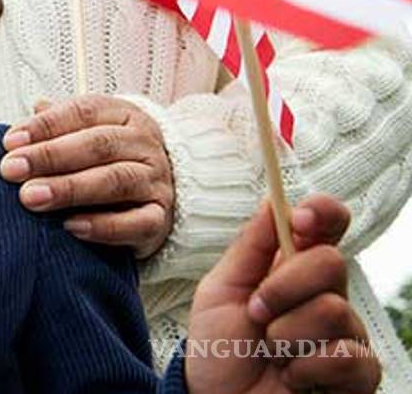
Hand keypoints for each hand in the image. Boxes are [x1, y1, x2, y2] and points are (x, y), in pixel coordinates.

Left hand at [0, 95, 174, 257]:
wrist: (158, 194)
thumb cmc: (109, 160)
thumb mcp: (84, 134)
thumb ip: (53, 129)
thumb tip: (17, 133)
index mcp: (123, 115)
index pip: (84, 112)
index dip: (45, 126)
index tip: (10, 143)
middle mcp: (144, 145)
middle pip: (98, 145)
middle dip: (50, 156)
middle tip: (12, 170)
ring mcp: (155, 182)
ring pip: (115, 181)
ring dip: (69, 189)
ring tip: (31, 197)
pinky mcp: (160, 219)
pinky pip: (135, 223)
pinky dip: (102, 226)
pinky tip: (71, 227)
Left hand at [185, 194, 380, 393]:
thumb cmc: (219, 346)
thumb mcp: (220, 290)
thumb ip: (249, 248)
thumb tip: (274, 201)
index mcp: (293, 267)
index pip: (327, 226)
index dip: (322, 213)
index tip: (299, 220)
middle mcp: (326, 294)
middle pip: (331, 261)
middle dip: (282, 287)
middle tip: (257, 312)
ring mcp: (345, 333)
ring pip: (335, 310)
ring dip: (286, 334)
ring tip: (270, 351)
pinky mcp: (357, 374)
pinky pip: (347, 356)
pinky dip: (306, 368)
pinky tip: (292, 378)